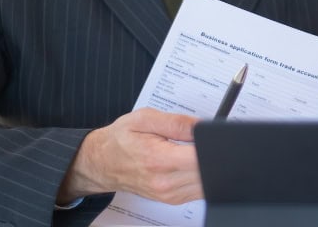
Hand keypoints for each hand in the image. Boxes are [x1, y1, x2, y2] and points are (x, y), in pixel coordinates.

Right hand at [58, 107, 201, 204]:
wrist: (101, 162)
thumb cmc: (120, 139)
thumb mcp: (145, 119)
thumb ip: (177, 122)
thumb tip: (202, 125)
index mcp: (159, 160)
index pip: (200, 158)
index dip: (213, 145)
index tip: (216, 135)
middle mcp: (165, 182)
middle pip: (208, 172)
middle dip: (213, 155)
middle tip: (205, 139)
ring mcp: (170, 194)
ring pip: (206, 183)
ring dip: (208, 166)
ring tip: (193, 150)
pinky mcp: (173, 199)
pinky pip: (199, 190)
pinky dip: (201, 176)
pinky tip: (191, 162)